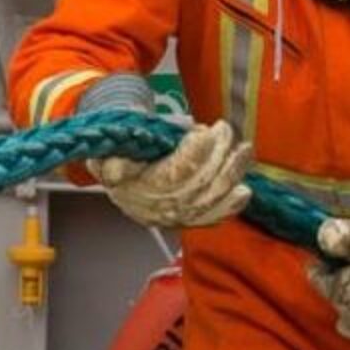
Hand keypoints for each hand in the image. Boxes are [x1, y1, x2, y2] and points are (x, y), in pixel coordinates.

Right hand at [87, 120, 252, 230]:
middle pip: (200, 183)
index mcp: (143, 189)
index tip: (205, 131)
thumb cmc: (118, 160)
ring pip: (212, 198)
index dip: (195, 152)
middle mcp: (162, 207)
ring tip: (244, 150)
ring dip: (231, 173)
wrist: (120, 182)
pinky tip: (243, 191)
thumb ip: (111, 163)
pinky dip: (231, 205)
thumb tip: (116, 171)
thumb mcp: (106, 156)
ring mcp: (178, 216)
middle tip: (225, 130)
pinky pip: (214, 217)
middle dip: (218, 155)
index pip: (177, 173)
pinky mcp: (191, 219)